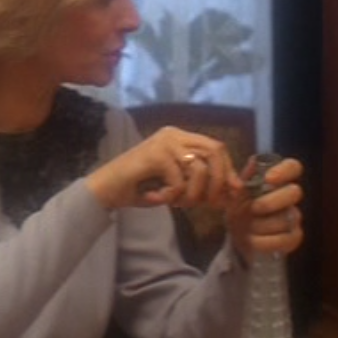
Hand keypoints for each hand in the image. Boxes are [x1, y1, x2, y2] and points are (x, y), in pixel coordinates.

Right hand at [87, 126, 241, 209]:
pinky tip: (158, 199)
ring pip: (198, 168)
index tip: (232, 192)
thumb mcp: (176, 183)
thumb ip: (200, 182)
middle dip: (219, 181)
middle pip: (214, 151)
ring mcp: (163, 142)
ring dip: (194, 193)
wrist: (105, 190)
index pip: (216, 147)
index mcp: (180, 137)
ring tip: (178, 203)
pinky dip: (172, 196)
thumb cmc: (140, 188)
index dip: (228, 170)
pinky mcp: (154, 155)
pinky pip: (178, 181)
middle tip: (211, 203)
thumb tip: (233, 190)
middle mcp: (173, 134)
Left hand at [226, 155, 303, 262]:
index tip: (268, 178)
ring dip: (263, 225)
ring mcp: (293, 217)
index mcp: (277, 180)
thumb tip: (254, 161)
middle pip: (295, 192)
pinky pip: (286, 239)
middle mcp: (289, 196)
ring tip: (248, 228)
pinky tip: (252, 240)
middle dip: (271, 201)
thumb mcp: (236, 192)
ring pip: (287, 218)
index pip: (293, 167)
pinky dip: (265, 242)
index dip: (284, 171)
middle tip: (253, 208)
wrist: (236, 236)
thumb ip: (245, 178)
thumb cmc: (239, 208)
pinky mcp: (293, 238)